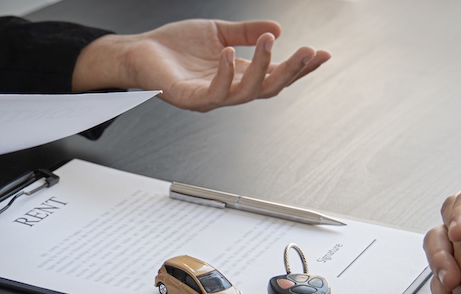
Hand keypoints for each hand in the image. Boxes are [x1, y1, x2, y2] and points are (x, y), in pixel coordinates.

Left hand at [72, 19, 330, 111]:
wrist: (137, 52)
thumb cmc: (173, 48)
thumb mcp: (218, 32)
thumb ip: (245, 32)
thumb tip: (277, 28)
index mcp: (237, 76)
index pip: (276, 75)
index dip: (300, 67)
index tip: (323, 54)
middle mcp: (227, 90)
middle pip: (269, 88)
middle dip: (292, 70)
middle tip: (309, 52)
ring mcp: (208, 97)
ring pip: (246, 92)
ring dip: (262, 68)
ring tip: (269, 42)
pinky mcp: (187, 98)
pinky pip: (212, 92)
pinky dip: (224, 74)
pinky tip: (230, 54)